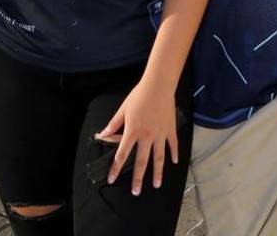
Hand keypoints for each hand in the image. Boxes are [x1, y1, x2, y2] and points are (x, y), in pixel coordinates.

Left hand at [98, 78, 179, 194]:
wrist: (158, 85)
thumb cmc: (139, 95)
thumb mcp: (123, 109)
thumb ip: (114, 124)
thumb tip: (102, 134)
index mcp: (132, 131)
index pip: (122, 154)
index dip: (115, 168)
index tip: (111, 179)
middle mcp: (146, 136)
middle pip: (141, 161)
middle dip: (138, 178)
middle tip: (136, 192)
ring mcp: (160, 134)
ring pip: (159, 157)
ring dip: (157, 172)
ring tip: (156, 184)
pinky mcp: (170, 129)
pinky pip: (173, 145)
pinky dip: (174, 154)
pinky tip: (174, 162)